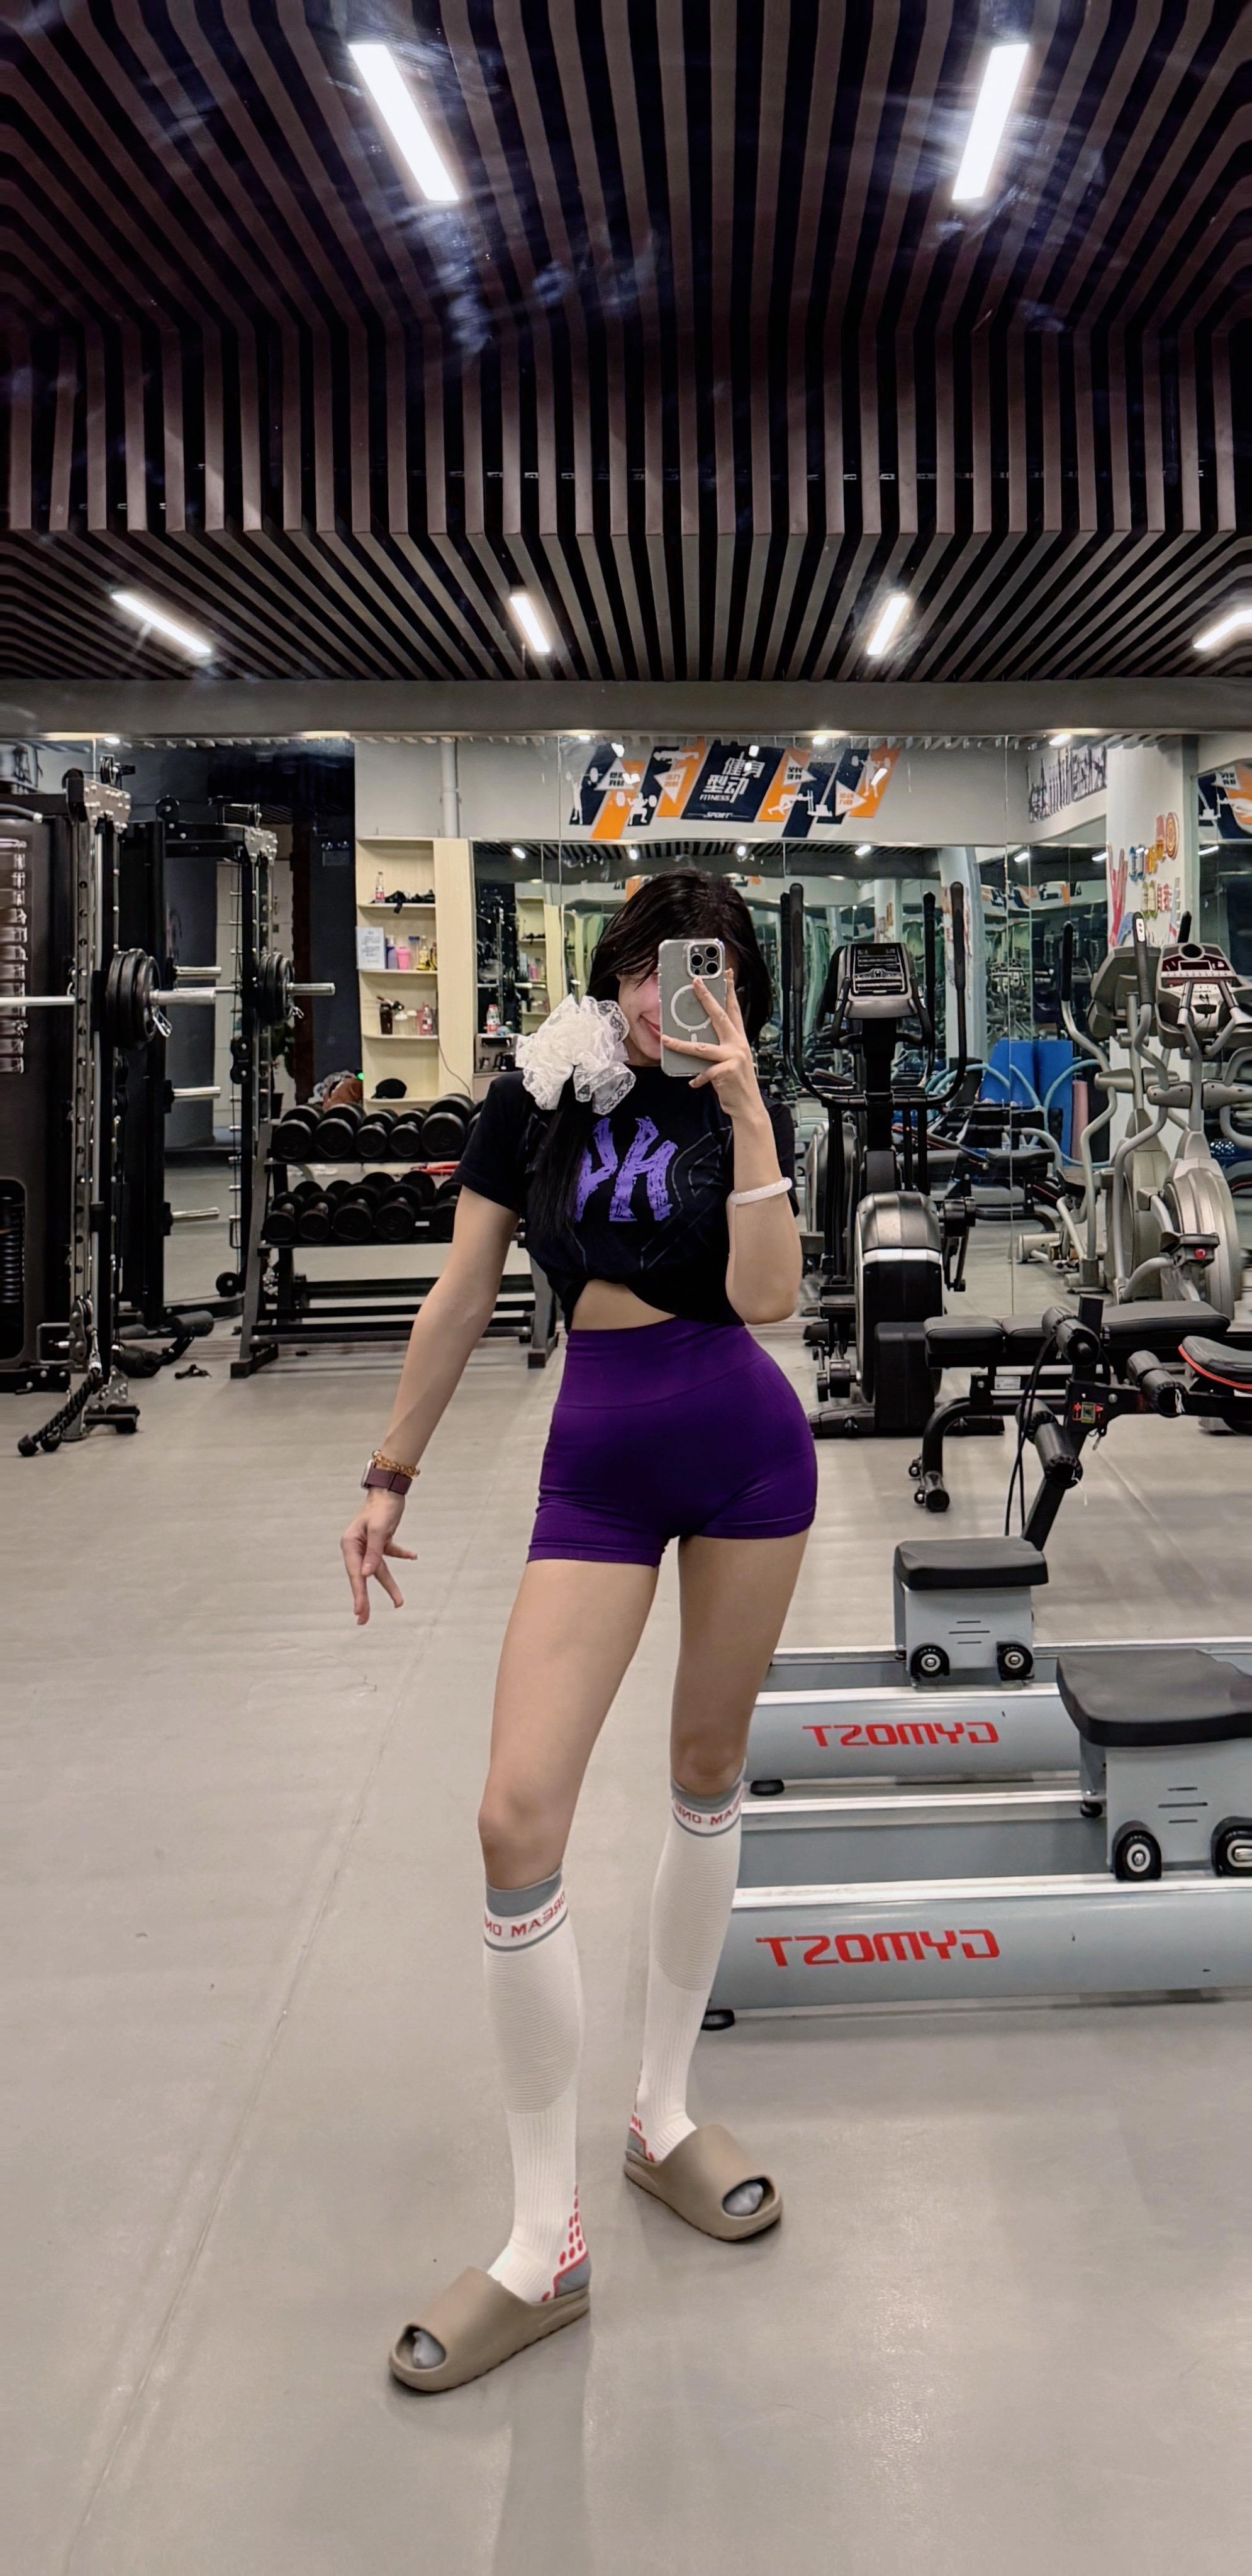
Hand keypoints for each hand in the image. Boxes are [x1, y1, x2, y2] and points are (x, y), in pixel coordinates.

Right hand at [341, 1489, 416, 1624]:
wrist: (390, 1489)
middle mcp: (357, 1547)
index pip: (355, 1574)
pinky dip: (401, 1555)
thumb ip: (373, 1552)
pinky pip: (389, 1554)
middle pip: (363, 1577)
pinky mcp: (380, 1540)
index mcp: (351, 1544)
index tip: (360, 1612)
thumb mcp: (379, 1530)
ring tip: (399, 1603)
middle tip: (364, 1621)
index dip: (358, 1594)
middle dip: (365, 1599)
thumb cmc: (382, 1507)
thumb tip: (365, 1574)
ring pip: (378, 1570)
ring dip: (390, 1585)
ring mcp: (368, 1545)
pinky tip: (413, 1556)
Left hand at [664, 975, 761, 1121]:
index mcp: (739, 1040)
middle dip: (707, 998)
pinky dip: (697, 1078)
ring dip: (680, 1044)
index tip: (725, 973)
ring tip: (666, 1039)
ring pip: (701, 1046)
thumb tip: (695, 1040)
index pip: (734, 1010)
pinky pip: (704, 1071)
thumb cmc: (736, 1084)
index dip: (730, 990)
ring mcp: (733, 1057)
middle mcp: (738, 1045)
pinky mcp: (726, 1071)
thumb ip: (718, 1048)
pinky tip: (693, 1082)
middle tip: (696, 982)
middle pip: (720, 1016)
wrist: (747, 1107)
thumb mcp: (730, 1061)